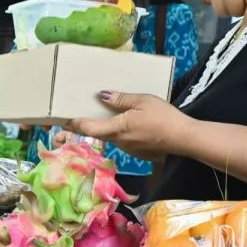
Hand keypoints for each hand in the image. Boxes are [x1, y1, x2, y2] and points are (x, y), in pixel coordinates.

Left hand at [65, 92, 191, 160]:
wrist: (184, 138)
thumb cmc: (164, 117)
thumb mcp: (142, 101)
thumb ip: (121, 99)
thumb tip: (101, 95)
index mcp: (117, 129)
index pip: (89, 128)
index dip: (74, 124)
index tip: (62, 120)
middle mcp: (119, 142)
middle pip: (97, 133)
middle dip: (86, 125)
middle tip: (76, 115)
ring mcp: (127, 149)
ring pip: (110, 136)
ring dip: (105, 128)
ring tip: (103, 115)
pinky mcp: (136, 152)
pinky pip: (122, 140)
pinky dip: (119, 132)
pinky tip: (127, 124)